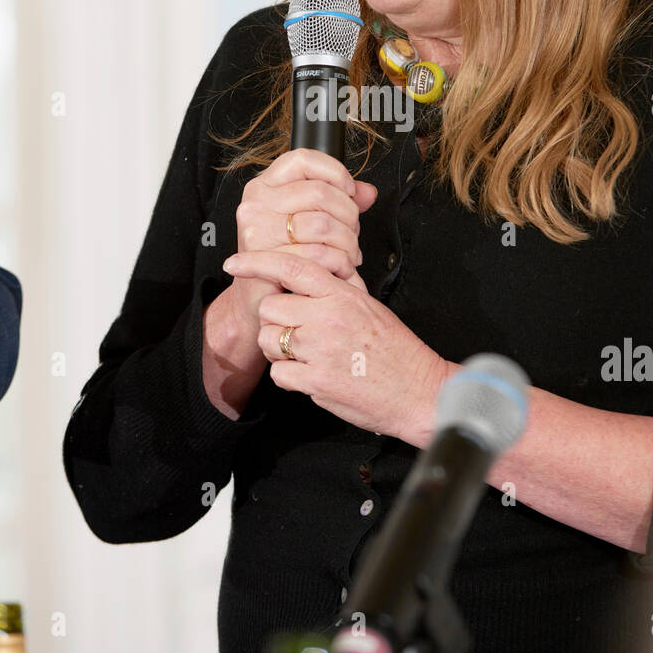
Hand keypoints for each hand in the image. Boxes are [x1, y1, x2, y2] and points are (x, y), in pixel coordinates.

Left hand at [221, 249, 453, 445]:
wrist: (419, 391)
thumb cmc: (397, 350)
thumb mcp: (371, 306)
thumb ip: (339, 287)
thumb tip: (311, 269)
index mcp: (342, 295)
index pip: (290, 267)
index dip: (256, 261)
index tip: (233, 263)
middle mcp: (328, 318)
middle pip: (270, 307)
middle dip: (277, 319)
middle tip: (297, 329)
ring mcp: (320, 351)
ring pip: (269, 340)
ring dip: (278, 348)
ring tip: (305, 353)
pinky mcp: (316, 382)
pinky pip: (278, 373)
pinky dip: (288, 376)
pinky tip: (310, 375)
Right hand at [227, 148, 376, 334]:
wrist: (260, 298)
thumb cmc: (284, 258)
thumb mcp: (311, 221)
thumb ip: (340, 201)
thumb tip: (367, 192)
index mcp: (266, 186)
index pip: (304, 159)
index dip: (335, 172)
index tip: (349, 191)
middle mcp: (256, 203)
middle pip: (320, 192)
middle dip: (349, 215)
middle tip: (351, 233)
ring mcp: (257, 230)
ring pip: (322, 224)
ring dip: (347, 243)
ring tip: (348, 254)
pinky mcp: (264, 259)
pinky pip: (318, 255)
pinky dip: (339, 263)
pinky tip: (340, 269)